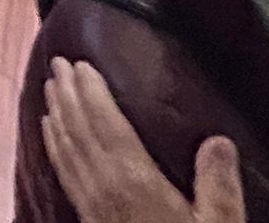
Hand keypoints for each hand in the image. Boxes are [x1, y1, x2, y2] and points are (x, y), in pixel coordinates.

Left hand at [42, 59, 243, 222]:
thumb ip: (218, 185)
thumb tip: (219, 140)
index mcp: (135, 182)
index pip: (106, 125)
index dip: (92, 92)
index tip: (80, 63)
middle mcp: (105, 188)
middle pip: (79, 131)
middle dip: (68, 94)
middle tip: (58, 62)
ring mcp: (92, 205)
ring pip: (66, 149)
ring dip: (57, 114)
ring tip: (51, 86)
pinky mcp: (88, 219)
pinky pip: (65, 173)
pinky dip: (55, 146)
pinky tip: (50, 133)